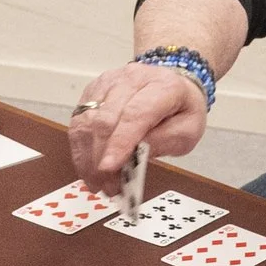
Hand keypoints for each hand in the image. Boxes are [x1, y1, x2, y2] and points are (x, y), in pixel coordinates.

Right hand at [67, 61, 206, 184]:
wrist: (169, 85)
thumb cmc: (179, 110)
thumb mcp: (187, 131)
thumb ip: (165, 141)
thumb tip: (134, 156)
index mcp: (163, 86)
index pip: (135, 114)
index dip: (120, 142)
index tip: (109, 168)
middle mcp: (132, 79)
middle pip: (106, 118)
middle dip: (101, 158)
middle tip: (106, 186)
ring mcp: (108, 83)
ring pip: (87, 120)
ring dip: (88, 157)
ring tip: (97, 182)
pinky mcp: (92, 91)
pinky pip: (78, 121)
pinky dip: (80, 148)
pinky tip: (88, 167)